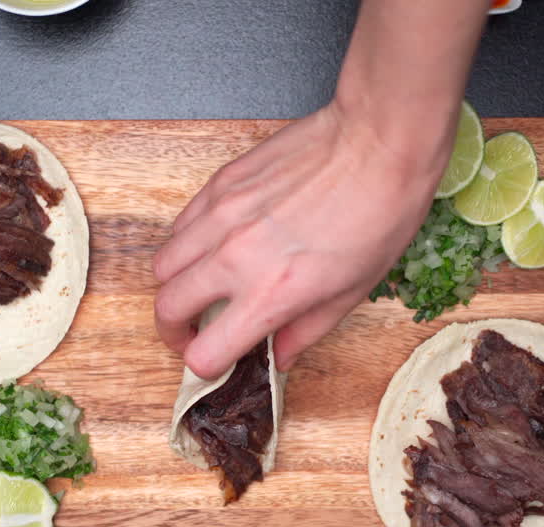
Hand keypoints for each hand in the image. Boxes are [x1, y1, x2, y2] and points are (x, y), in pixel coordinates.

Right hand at [153, 101, 450, 377]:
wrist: (377, 144)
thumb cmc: (380, 214)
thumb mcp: (352, 292)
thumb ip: (305, 330)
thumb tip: (278, 355)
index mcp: (271, 295)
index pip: (204, 353)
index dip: (207, 364)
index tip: (218, 358)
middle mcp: (235, 258)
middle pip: (167, 309)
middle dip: (175, 330)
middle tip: (194, 330)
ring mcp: (222, 217)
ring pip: (163, 265)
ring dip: (176, 285)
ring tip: (201, 286)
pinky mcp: (221, 183)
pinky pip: (181, 225)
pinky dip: (187, 244)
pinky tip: (215, 245)